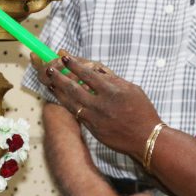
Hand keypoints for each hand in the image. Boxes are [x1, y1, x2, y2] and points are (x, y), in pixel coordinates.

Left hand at [32, 53, 161, 158]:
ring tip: (49, 82)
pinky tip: (60, 97)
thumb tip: (97, 70)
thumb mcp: (132, 89)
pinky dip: (66, 103)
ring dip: (58, 91)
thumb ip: (113, 80)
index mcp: (111, 91)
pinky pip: (75, 113)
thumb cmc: (142, 111)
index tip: (65, 57)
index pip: (87, 74)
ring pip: (70, 102)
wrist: (146, 138)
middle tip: (49, 69)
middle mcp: (100, 104)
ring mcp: (94, 118)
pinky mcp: (92, 129)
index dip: (74, 65)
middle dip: (59, 77)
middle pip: (73, 88)